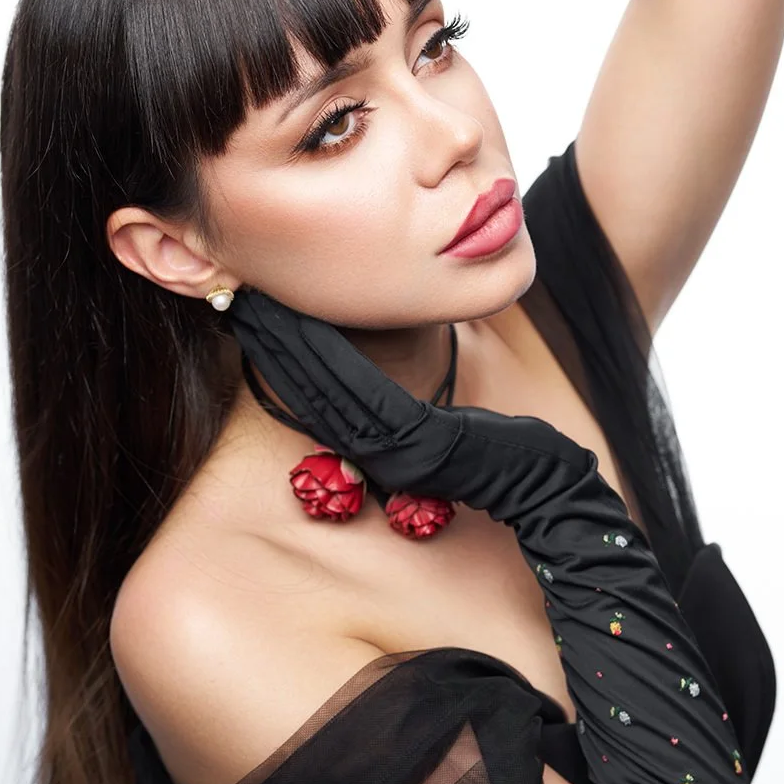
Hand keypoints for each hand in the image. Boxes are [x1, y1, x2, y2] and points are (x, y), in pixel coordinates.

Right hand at [227, 286, 595, 516]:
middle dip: (272, 343)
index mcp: (382, 447)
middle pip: (310, 390)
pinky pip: (362, 392)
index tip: (255, 316)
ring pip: (326, 390)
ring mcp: (393, 453)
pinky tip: (307, 325)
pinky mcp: (414, 443)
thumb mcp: (449, 421)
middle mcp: (377, 454)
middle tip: (236, 298)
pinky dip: (330, 358)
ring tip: (257, 305)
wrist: (547, 486)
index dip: (283, 356)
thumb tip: (382, 377)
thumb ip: (408, 406)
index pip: (319, 395)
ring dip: (288, 346)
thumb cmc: (510, 450)